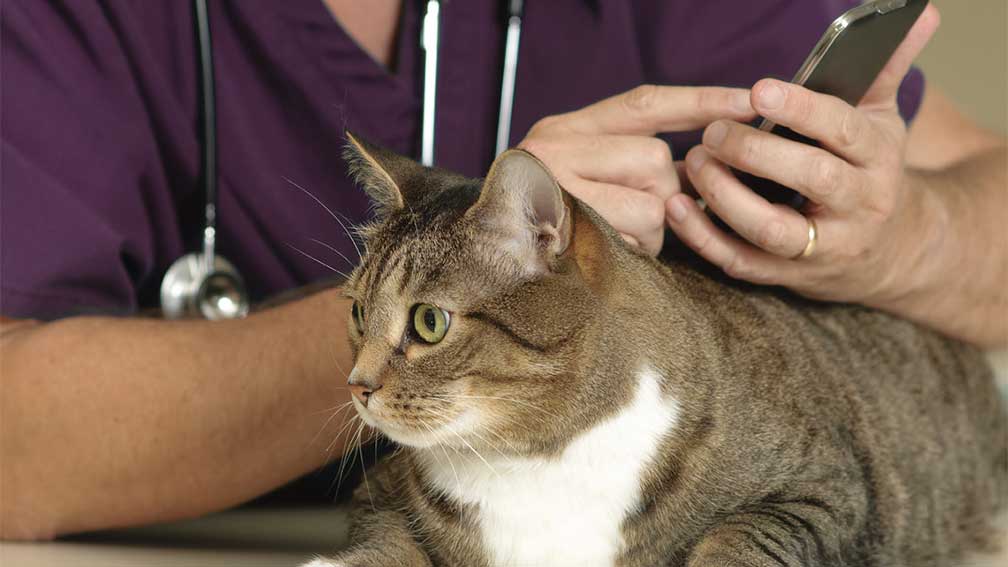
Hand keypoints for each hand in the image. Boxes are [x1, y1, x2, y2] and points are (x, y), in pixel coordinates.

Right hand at [518, 85, 756, 255]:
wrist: (479, 257)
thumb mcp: (575, 171)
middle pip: (655, 160)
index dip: (699, 102)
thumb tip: (700, 165)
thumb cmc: (538, 219)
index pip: (644, 104)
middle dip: (661, 196)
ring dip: (650, 232)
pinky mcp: (566, 227)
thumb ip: (627, 159)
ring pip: (651, 205)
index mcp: (565, 128)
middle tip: (636, 216)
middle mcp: (557, 147)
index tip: (747, 102)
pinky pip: (634, 239)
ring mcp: (558, 187)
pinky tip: (606, 253)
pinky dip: (633, 252)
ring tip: (617, 238)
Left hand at [665, 6, 941, 306]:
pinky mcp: (789, 276)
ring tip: (694, 164)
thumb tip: (918, 12)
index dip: (803, 110)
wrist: (888, 253)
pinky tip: (676, 210)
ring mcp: (823, 247)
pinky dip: (705, 239)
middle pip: (811, 179)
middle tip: (713, 132)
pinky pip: (742, 262)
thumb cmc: (869, 171)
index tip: (759, 89)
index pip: (844, 130)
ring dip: (726, 198)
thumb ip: (884, 69)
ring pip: (773, 230)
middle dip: (758, 153)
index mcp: (878, 158)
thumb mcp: (883, 121)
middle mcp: (858, 205)